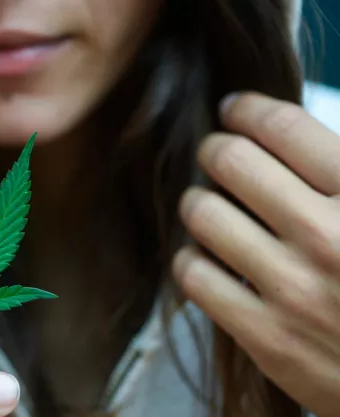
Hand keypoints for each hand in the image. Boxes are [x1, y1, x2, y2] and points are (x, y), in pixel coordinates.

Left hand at [173, 92, 339, 415]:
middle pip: (231, 161)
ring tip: (207, 205)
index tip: (233, 109)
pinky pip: (194, 276)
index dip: (247, 109)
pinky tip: (206, 258)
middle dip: (215, 149)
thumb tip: (285, 131)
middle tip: (215, 154)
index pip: (283, 127)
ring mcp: (294, 289)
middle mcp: (328, 236)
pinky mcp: (267, 336)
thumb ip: (339, 171)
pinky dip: (191, 259)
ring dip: (198, 202)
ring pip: (203, 213)